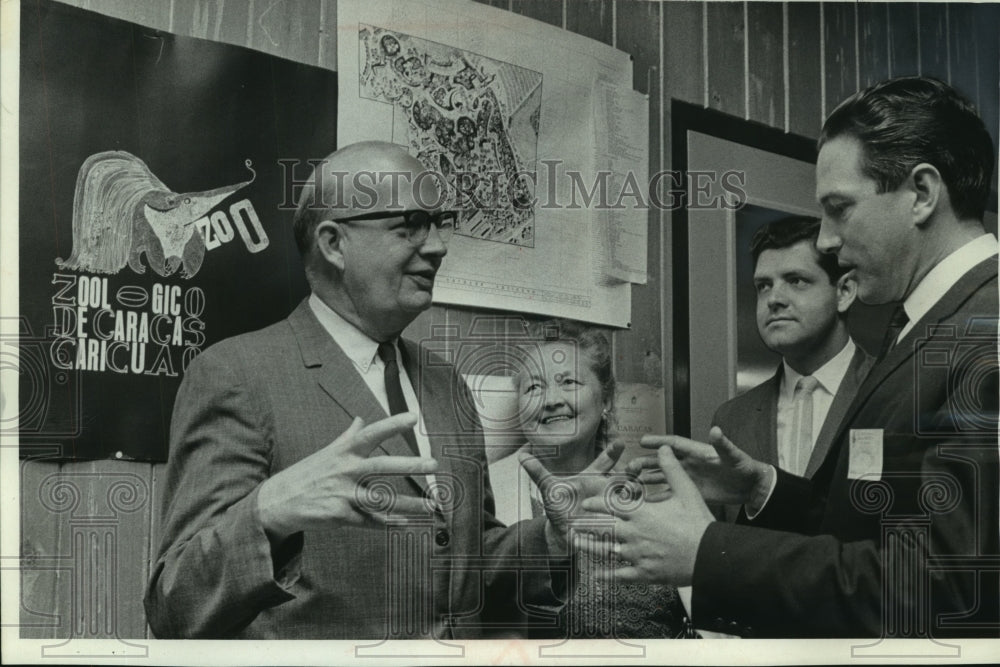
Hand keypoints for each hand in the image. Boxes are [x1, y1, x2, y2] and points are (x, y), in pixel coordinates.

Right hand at [257, 413, 437, 541]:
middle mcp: (345, 470)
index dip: (392, 424)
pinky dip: (388, 524)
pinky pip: (370, 521)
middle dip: (409, 465)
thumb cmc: (306, 474)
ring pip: (381, 499)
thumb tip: (360, 420)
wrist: (277, 503)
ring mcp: (342, 494)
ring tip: (431, 507)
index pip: (371, 434)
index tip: (413, 418)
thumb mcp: (326, 452)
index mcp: (343, 452)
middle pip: (382, 466)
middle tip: (434, 465)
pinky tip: (404, 524)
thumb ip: (347, 437)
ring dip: (409, 504)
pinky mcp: (339, 516)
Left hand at [519, 441, 627, 551]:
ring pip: (631, 496)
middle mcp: (606, 489)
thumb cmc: (558, 506)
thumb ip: (538, 472)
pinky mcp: (615, 522)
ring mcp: (613, 505)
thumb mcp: (549, 489)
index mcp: (593, 477)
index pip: (605, 461)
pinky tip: (640, 514)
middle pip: (624, 476)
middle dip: (633, 471)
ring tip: (637, 490)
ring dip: (636, 492)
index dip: (613, 452)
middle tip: (637, 465)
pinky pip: (629, 517)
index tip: (619, 443)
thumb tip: (521, 455)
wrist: (563, 532)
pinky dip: (634, 515)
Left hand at [571, 445, 714, 586]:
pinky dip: (606, 576)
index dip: (597, 504)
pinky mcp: (644, 574)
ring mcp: (637, 555)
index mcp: (642, 514)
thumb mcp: (687, 490)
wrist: (710, 556)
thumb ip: (671, 469)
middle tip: (572, 524)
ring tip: (576, 544)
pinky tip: (595, 576)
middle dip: (586, 525)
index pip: (612, 507)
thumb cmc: (699, 522)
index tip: (584, 504)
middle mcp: (634, 534)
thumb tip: (664, 448)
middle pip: (604, 528)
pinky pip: (620, 576)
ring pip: (606, 551)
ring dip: (589, 547)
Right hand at [629, 427, 772, 506]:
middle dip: (645, 462)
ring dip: (646, 478)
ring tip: (631, 481)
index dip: (658, 441)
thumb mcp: (734, 456)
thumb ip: (723, 444)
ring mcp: (688, 478)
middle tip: (630, 467)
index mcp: (697, 451)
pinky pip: (670, 494)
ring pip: (662, 476)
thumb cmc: (743, 467)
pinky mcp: (690, 492)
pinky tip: (645, 501)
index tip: (642, 441)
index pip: (674, 443)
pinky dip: (657, 497)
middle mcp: (689, 463)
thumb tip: (715, 430)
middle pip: (662, 460)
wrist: (750, 487)